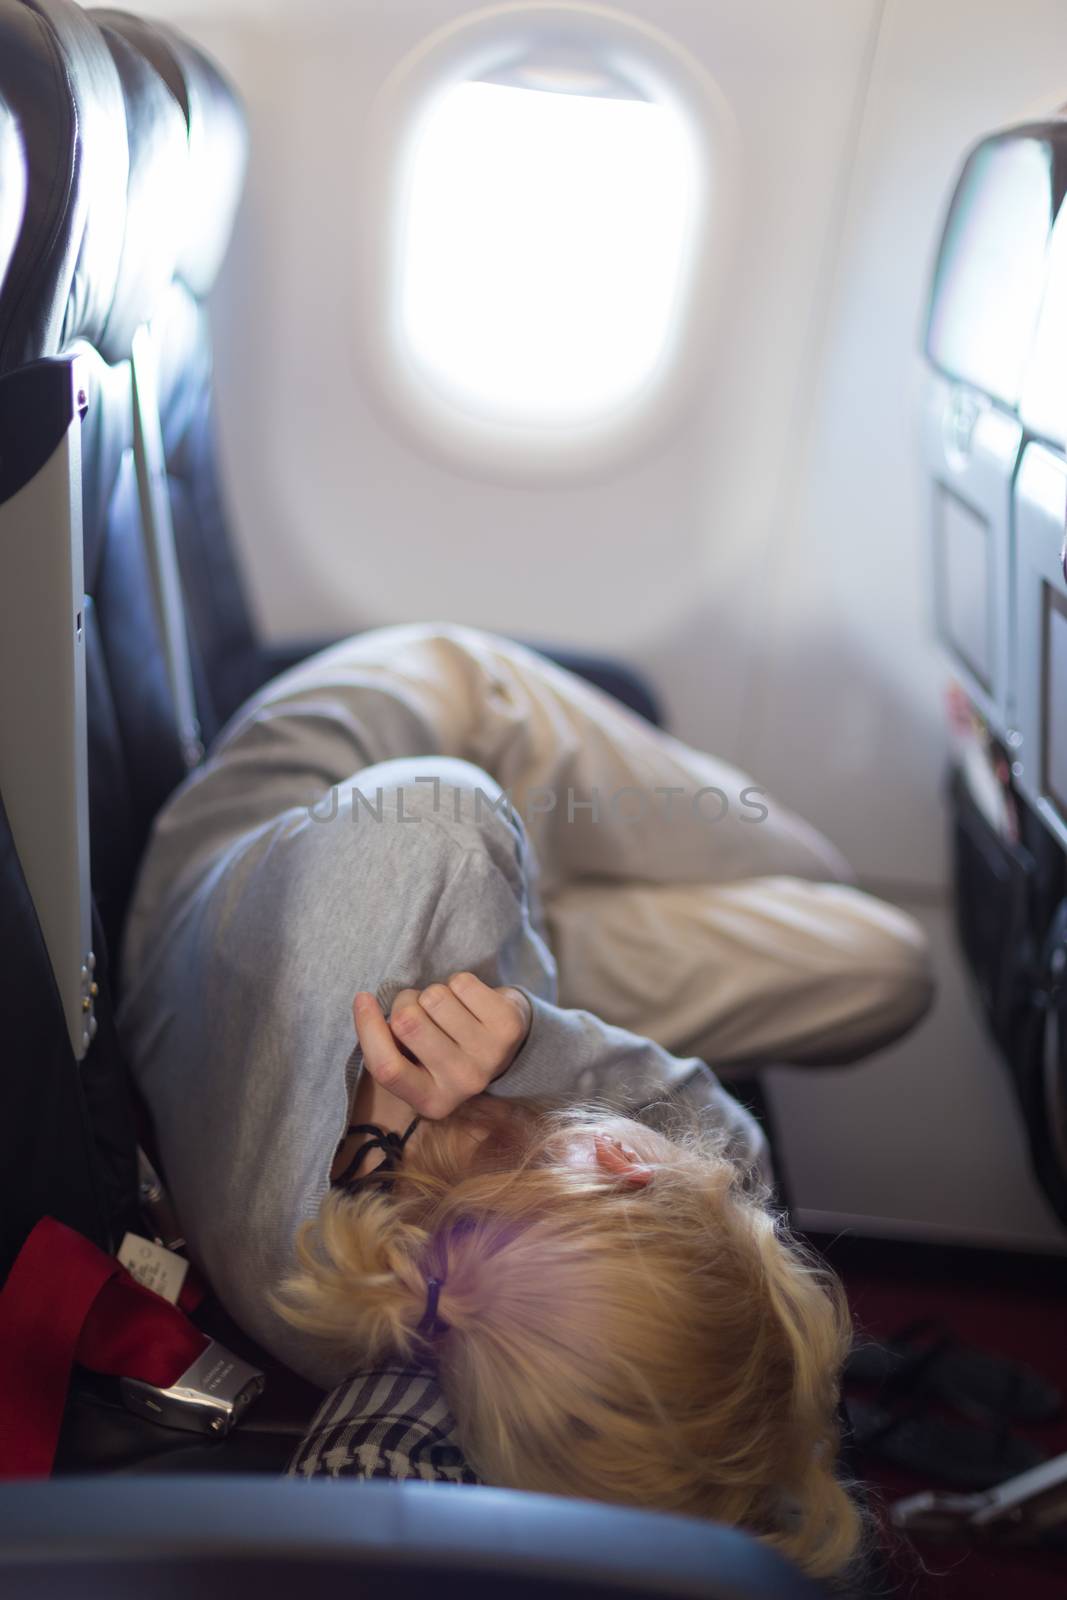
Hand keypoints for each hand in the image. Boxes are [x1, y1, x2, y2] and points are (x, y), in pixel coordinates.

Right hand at [352, 974, 531, 1119]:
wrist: (503, 1041)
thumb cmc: (444, 1047)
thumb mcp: (412, 1061)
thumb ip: (385, 1045)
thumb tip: (365, 1002)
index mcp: (431, 1102)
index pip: (387, 1068)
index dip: (368, 1028)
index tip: (363, 998)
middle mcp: (463, 1084)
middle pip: (408, 1022)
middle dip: (405, 1002)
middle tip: (420, 1009)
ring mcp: (490, 1056)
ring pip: (434, 997)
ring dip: (433, 992)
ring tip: (448, 1008)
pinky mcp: (508, 1026)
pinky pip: (461, 982)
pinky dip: (458, 982)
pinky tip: (469, 1001)